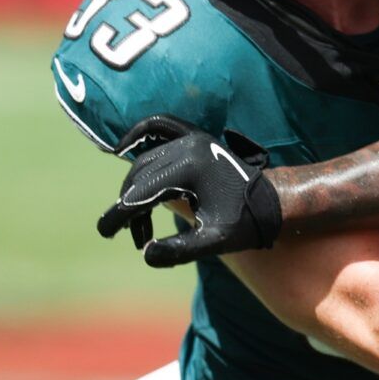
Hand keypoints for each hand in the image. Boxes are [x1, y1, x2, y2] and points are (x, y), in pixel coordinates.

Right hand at [97, 115, 283, 266]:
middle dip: (130, 209)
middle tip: (134, 237)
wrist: (273, 201)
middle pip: (140, 178)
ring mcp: (192, 138)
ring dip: (136, 190)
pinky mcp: (195, 135)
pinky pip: (159, 124)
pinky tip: (123, 147)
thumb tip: (145, 254)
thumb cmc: (246, 224)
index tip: (104, 233)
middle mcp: (188, 146)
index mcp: (191, 169)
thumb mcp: (216, 242)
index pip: (142, 194)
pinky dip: (139, 133)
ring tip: (143, 224)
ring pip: (145, 162)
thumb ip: (181, 251)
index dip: (119, 216)